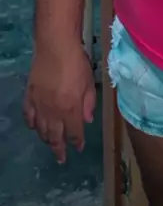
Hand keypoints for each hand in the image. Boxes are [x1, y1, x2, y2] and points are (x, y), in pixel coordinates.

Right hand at [23, 42, 95, 163]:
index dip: (77, 142)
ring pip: (41, 130)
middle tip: (61, 158)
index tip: (79, 148)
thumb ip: (89, 103)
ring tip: (51, 143)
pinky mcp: (29, 96)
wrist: (56, 47)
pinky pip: (28, 116)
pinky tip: (35, 127)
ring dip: (47, 139)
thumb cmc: (77, 63)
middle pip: (55, 137)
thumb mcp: (89, 83)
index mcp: (71, 109)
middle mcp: (54, 112)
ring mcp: (39, 105)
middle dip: (59, 149)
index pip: (74, 133)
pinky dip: (32, 124)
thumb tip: (88, 120)